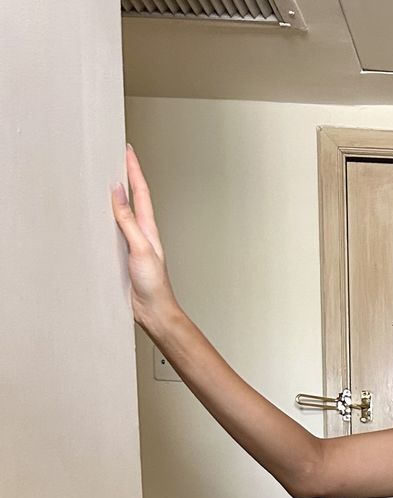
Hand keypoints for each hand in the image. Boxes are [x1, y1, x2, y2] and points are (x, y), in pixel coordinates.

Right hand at [111, 145, 176, 330]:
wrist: (153, 312)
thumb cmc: (154, 285)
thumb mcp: (140, 248)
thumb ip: (128, 220)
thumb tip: (118, 191)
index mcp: (147, 228)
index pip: (140, 191)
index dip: (134, 169)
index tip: (127, 149)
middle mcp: (140, 233)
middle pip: (131, 198)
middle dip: (124, 175)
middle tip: (115, 155)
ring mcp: (130, 244)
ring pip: (120, 213)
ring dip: (114, 195)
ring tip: (105, 176)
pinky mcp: (121, 256)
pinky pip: (111, 231)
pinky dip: (105, 218)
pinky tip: (98, 216)